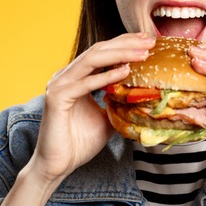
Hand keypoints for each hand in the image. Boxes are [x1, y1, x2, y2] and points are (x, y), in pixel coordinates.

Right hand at [27, 33, 155, 184]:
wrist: (58, 165)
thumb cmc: (79, 143)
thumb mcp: (108, 118)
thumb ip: (119, 103)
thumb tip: (144, 98)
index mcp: (76, 77)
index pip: (103, 52)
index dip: (124, 43)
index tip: (147, 40)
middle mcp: (66, 76)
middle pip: (99, 50)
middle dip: (126, 44)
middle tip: (149, 41)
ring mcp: (59, 84)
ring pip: (92, 60)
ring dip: (120, 54)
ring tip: (142, 53)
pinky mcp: (57, 98)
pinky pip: (85, 83)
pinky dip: (106, 76)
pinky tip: (125, 72)